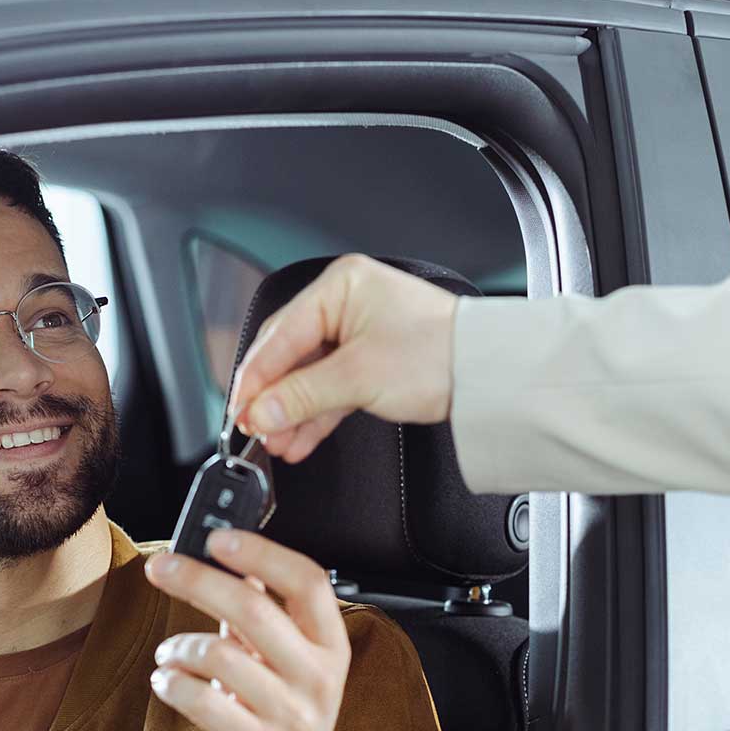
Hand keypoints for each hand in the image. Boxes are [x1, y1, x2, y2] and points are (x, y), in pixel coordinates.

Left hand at [142, 530, 350, 730]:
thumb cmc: (280, 716)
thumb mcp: (285, 661)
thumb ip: (264, 611)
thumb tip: (231, 555)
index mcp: (332, 646)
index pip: (308, 581)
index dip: (262, 552)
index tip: (219, 538)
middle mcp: (320, 680)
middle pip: (255, 609)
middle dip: (198, 580)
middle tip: (162, 568)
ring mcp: (292, 718)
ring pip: (219, 655)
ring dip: (178, 647)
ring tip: (170, 655)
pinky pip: (202, 701)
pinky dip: (172, 683)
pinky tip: (167, 682)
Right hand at [226, 254, 457, 463]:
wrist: (489, 376)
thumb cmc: (439, 355)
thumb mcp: (359, 376)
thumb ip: (303, 396)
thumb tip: (262, 412)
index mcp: (340, 287)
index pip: (280, 335)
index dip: (256, 378)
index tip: (240, 411)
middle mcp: (348, 303)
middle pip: (291, 355)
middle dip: (273, 398)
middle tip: (254, 429)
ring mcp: (360, 333)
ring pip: (311, 376)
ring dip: (293, 412)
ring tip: (276, 443)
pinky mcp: (373, 362)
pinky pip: (332, 388)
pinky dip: (316, 414)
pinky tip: (299, 438)